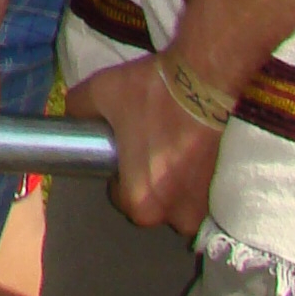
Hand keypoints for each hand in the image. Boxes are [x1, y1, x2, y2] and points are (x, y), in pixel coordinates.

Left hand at [68, 53, 222, 234]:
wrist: (202, 80)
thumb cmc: (149, 94)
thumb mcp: (96, 94)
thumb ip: (76, 111)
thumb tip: (72, 118)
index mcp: (141, 203)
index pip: (119, 196)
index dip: (116, 171)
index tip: (120, 149)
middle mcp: (174, 215)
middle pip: (150, 201)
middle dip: (144, 180)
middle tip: (143, 145)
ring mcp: (202, 205)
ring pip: (175, 200)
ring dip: (169, 181)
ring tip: (165, 147)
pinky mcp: (221, 188)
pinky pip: (196, 190)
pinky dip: (189, 173)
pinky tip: (183, 148)